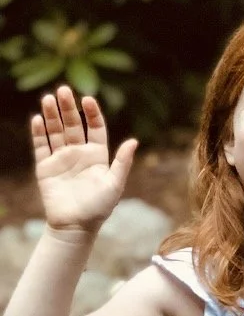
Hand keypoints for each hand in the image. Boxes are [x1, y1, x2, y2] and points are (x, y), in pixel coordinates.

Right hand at [31, 86, 136, 239]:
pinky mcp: (45, 167)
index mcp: (98, 155)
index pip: (94, 128)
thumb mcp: (114, 184)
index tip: (87, 99)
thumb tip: (134, 141)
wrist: (76, 226)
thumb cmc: (99, 207)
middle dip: (68, 108)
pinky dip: (39, 133)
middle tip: (63, 90)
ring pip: (55, 132)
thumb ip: (122, 162)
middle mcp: (79, 153)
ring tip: (48, 98)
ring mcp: (61, 159)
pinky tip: (38, 118)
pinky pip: (41, 146)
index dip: (91, 113)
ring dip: (52, 115)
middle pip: (73, 125)